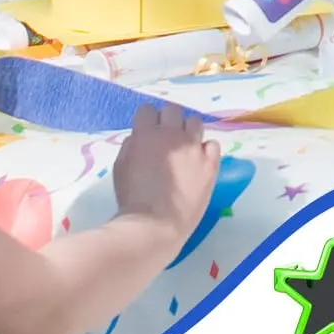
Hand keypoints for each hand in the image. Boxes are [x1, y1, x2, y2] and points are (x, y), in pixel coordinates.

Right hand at [111, 104, 219, 244]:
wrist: (155, 223)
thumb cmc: (132, 198)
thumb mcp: (120, 166)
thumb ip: (132, 145)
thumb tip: (141, 138)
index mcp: (146, 134)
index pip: (148, 109)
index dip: (147, 121)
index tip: (148, 132)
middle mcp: (172, 135)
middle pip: (172, 109)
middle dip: (168, 121)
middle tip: (166, 139)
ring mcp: (194, 148)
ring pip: (195, 121)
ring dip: (188, 131)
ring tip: (185, 148)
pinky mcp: (210, 163)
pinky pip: (213, 145)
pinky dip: (206, 150)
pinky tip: (199, 162)